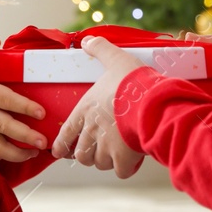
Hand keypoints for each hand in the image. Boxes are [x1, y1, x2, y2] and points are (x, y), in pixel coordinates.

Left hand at [52, 36, 146, 177]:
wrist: (151, 102)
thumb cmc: (131, 82)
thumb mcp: (115, 59)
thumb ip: (100, 49)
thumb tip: (87, 40)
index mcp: (85, 111)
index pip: (66, 134)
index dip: (61, 145)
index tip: (60, 151)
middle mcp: (91, 132)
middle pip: (81, 154)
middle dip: (87, 154)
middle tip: (95, 151)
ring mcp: (107, 148)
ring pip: (99, 163)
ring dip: (105, 161)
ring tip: (114, 155)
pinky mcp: (123, 159)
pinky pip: (120, 171)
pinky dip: (125, 168)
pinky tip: (131, 161)